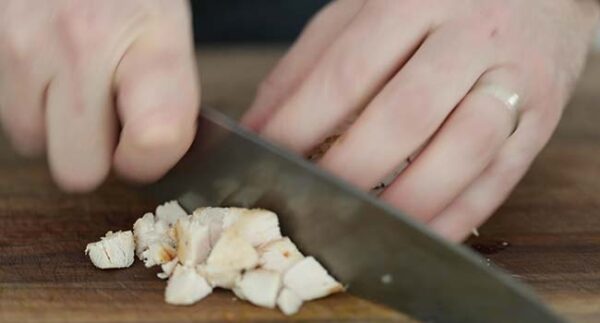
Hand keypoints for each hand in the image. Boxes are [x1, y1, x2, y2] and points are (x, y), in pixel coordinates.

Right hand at [0, 0, 198, 190]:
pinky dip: (33, 107)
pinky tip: (54, 73)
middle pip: (80, 170)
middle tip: (108, 117)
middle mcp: (85, 48)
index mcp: (151, 46)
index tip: (146, 147)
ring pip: (36, 147)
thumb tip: (153, 158)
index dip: (149, 161)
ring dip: (59, 130)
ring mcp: (27, 47)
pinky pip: (11, 119)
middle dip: (95, 154)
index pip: (156, 140)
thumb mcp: (170, 33)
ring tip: (79, 84)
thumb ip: (169, 98)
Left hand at [243, 0, 599, 240]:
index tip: (268, 162)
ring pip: (463, 150)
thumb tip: (259, 126)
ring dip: (408, 202)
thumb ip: (310, 64)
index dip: (302, 124)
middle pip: (405, 115)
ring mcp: (513, 80)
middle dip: (351, 171)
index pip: (348, 73)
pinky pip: (500, 179)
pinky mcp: (541, 121)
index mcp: (414, 1)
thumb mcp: (364, 12)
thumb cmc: (435, 4)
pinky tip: (419, 234)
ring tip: (363, 228)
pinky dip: (456, 217)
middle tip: (312, 204)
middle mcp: (470, 37)